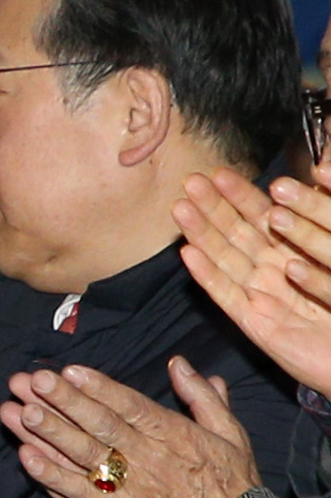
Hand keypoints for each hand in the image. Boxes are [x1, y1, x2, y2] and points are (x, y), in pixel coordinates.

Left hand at [1, 357, 260, 497]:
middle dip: (64, 400)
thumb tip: (178, 363)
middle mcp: (148, 456)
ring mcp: (130, 485)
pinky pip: (79, 492)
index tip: (69, 370)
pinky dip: (52, 476)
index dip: (98, 387)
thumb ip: (203, 397)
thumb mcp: (230, 434)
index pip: (129, 404)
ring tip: (20, 411)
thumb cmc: (234, 486)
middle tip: (32, 380)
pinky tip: (27, 458)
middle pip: (99, 423)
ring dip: (51, 432)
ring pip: (84, 453)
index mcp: (173, 433)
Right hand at [179, 170, 330, 397]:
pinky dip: (207, 276)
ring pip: (226, 260)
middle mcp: (274, 272)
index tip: (219, 173)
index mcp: (295, 253)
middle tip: (190, 182)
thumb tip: (319, 174)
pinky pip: (228, 296)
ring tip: (180, 209)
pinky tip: (189, 255)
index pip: (263, 218)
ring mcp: (262, 297)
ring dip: (201, 234)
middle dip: (212, 207)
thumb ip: (325, 218)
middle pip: (237, 235)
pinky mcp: (256, 325)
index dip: (240, 195)